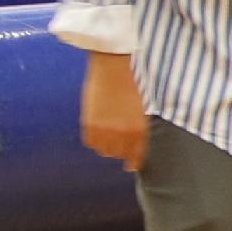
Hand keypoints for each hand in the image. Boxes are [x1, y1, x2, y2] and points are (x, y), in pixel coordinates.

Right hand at [80, 50, 148, 169]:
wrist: (113, 66)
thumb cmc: (131, 83)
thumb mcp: (142, 109)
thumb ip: (138, 128)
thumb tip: (133, 146)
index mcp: (139, 129)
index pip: (137, 156)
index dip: (134, 162)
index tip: (131, 164)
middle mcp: (123, 133)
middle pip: (119, 155)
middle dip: (120, 152)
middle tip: (118, 144)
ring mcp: (105, 129)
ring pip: (104, 151)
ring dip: (106, 146)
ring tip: (108, 135)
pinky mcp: (90, 123)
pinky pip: (90, 142)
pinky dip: (94, 140)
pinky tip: (97, 130)